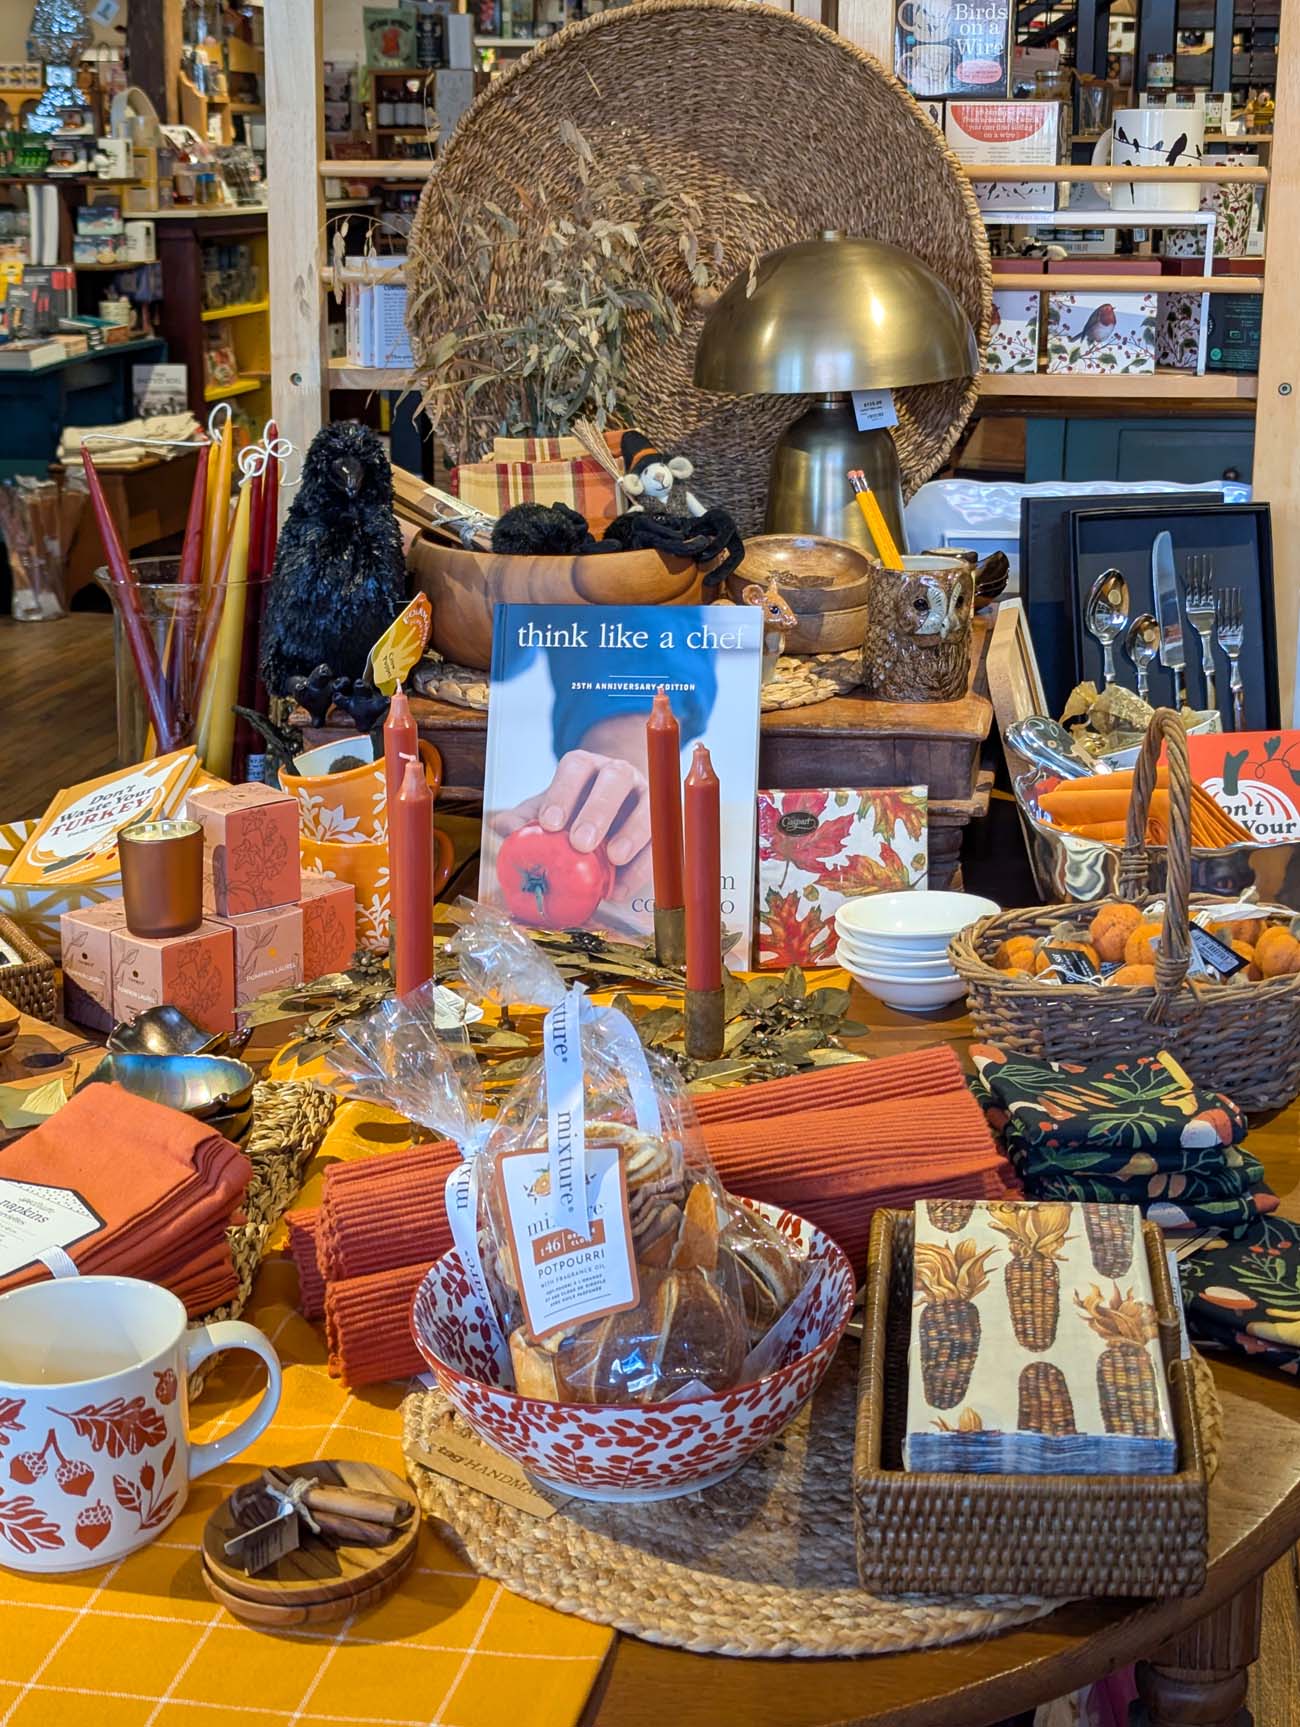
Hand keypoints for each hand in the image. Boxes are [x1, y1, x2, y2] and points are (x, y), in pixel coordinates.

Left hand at [489, 749, 651, 887]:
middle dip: (598, 811)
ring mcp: (646, 796)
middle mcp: (619, 774)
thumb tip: (501, 828)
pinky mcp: (663, 825)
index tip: (549, 824)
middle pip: (615, 780)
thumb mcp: (547, 810)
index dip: (563, 793)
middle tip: (581, 843)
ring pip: (647, 806)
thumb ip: (525, 818)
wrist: (613, 809)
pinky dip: (641, 868)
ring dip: (631, 833)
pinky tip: (620, 889)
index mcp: (586, 767)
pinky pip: (660, 843)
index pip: (576, 768)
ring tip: (613, 858)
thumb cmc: (572, 811)